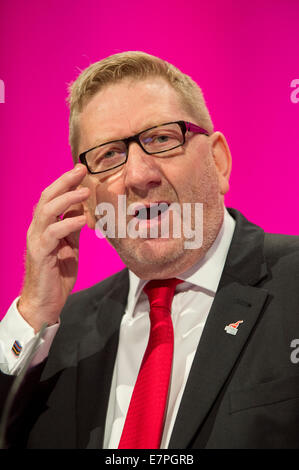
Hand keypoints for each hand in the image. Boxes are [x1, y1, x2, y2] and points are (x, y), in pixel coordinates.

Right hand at [18, 164, 89, 331]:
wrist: (45, 302)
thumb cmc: (57, 274)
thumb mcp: (70, 246)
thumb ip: (73, 227)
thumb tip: (83, 208)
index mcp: (44, 226)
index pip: (52, 198)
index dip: (65, 182)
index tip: (81, 170)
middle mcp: (36, 230)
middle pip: (46, 198)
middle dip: (64, 182)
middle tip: (80, 170)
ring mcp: (36, 241)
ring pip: (46, 212)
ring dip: (67, 200)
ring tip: (85, 192)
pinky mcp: (41, 254)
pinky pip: (52, 234)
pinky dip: (68, 224)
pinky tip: (82, 220)